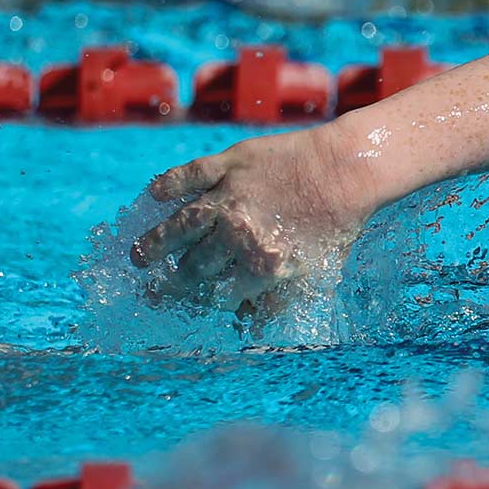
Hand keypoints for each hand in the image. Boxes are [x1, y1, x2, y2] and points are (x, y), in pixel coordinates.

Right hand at [130, 124, 374, 313]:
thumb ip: (280, 300)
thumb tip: (250, 325)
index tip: (192, 302)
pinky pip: (189, 175)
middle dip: (173, 281)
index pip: (218, 294)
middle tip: (154, 289)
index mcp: (263, 266)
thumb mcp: (316, 271)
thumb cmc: (337, 223)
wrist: (350, 169)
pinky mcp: (230, 163)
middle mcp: (240, 234)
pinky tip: (155, 196)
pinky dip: (169, 186)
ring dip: (155, 242)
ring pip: (181, 224)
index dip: (203, 300)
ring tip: (139, 256)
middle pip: (194, 265)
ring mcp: (231, 196)